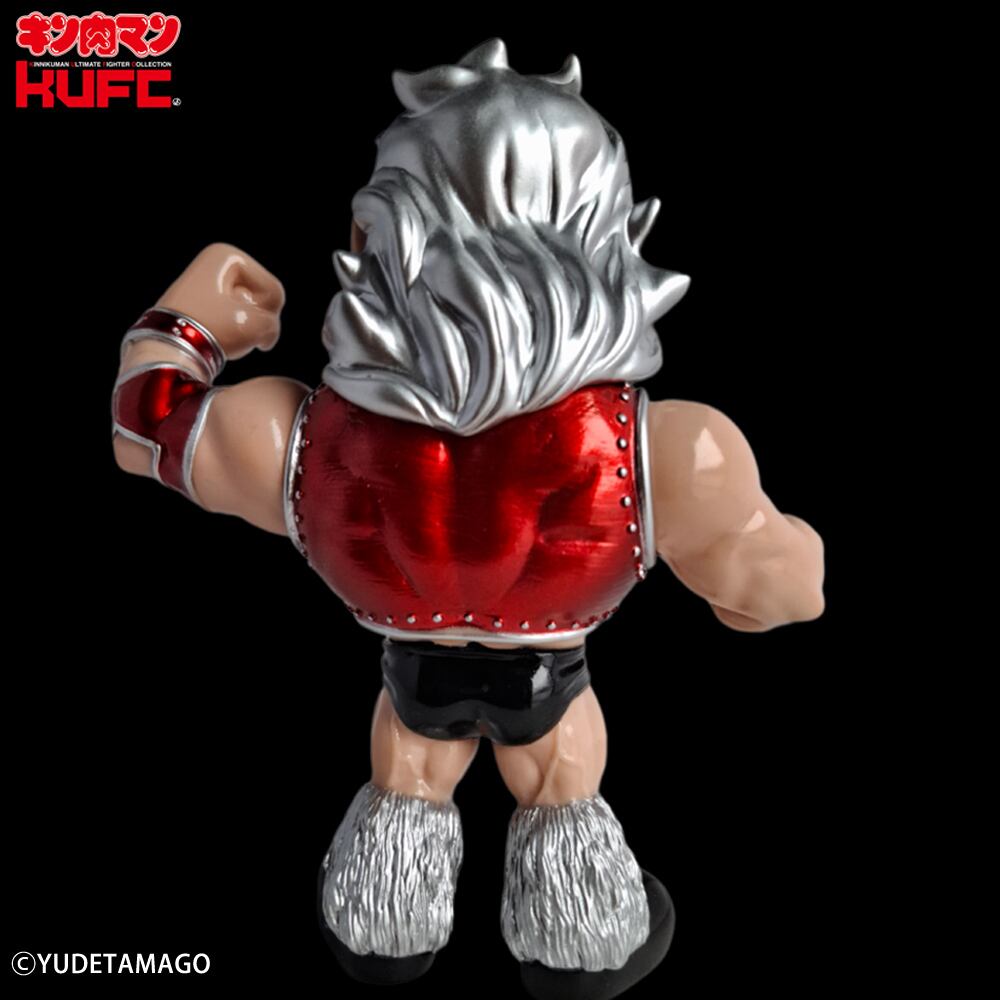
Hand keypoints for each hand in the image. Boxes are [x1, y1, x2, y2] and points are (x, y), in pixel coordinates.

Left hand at [156, 243, 285, 359]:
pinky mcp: (201, 304)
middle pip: (260, 298)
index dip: (267, 313)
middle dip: (254, 319)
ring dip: (244, 328)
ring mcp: (207, 284)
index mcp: (227, 255)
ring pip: (248, 310)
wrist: (167, 348)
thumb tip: (263, 335)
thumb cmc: (210, 329)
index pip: (273, 290)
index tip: (242, 320)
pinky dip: (232, 332)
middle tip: (230, 328)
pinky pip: (232, 318)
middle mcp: (215, 263)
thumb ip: (272, 326)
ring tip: (223, 335)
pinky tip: (218, 339)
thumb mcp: (256, 326)